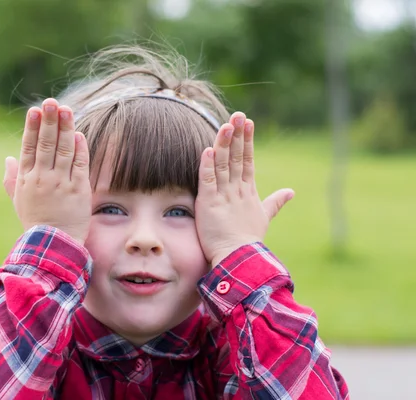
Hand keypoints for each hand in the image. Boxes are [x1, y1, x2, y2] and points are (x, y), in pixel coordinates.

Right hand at [3, 98, 91, 244]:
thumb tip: (8, 159)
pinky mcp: (79, 190)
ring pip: (63, 150)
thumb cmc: (36, 222)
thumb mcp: (19, 201)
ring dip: (65, 128)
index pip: (29, 147)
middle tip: (50, 102)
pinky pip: (80, 165)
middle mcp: (42, 179)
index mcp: (27, 179)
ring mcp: (61, 184)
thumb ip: (13, 179)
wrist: (53, 245)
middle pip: (46, 144)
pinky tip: (79, 134)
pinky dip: (80, 149)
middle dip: (48, 121)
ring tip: (66, 109)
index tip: (34, 110)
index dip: (32, 127)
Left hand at [195, 112, 293, 265]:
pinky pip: (208, 181)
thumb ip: (275, 202)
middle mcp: (237, 190)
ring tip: (226, 125)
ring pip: (224, 165)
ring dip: (225, 144)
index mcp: (248, 191)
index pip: (248, 160)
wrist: (240, 260)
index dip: (247, 141)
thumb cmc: (249, 240)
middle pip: (238, 157)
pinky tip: (208, 150)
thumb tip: (291, 191)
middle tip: (238, 114)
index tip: (247, 122)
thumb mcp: (263, 216)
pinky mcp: (209, 204)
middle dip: (238, 135)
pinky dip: (208, 166)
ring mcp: (224, 196)